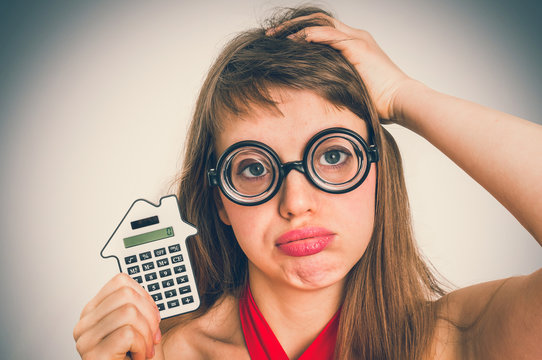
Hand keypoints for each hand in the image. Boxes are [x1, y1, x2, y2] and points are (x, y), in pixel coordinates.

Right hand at [73, 273, 161, 359]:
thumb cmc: (137, 358)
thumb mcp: (136, 325)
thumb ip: (133, 305)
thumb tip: (142, 292)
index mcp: (93, 312)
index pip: (120, 282)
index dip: (145, 296)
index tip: (151, 316)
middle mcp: (84, 324)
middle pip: (126, 294)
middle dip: (149, 315)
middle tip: (151, 336)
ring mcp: (86, 340)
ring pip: (129, 312)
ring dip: (147, 334)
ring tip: (144, 349)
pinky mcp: (94, 355)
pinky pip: (128, 334)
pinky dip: (142, 346)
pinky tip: (138, 357)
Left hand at [268, 13, 412, 121]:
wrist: (400, 100)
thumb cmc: (378, 101)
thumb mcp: (349, 88)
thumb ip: (333, 82)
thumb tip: (313, 93)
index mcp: (352, 44)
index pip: (321, 29)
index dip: (299, 32)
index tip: (279, 42)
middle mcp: (354, 36)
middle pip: (317, 20)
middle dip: (292, 25)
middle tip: (271, 35)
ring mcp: (357, 39)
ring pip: (320, 23)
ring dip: (296, 28)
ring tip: (277, 37)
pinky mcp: (358, 46)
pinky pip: (330, 35)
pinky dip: (312, 36)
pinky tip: (296, 40)